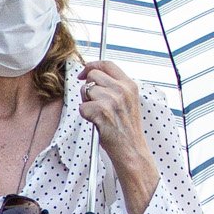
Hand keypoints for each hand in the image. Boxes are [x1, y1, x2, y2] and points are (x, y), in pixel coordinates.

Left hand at [79, 59, 156, 213]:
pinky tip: (97, 123)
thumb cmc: (126, 129)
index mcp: (130, 85)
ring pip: (86, 91)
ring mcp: (112, 100)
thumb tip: (92, 77)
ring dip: (87, 103)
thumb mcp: (127, 102)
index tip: (84, 73)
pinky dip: (85, 116)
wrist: (131, 150)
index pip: (107, 64)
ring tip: (99, 115)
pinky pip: (82, 107)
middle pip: (93, 76)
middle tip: (93, 102)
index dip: (92, 65)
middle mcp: (122, 89)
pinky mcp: (102, 111)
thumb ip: (114, 88)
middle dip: (87, 87)